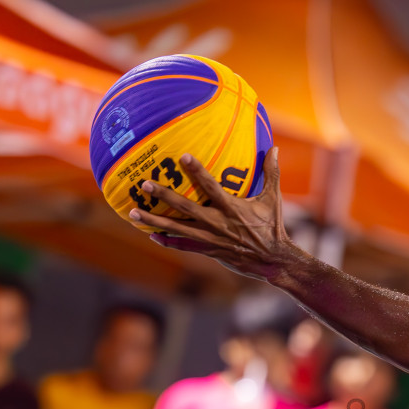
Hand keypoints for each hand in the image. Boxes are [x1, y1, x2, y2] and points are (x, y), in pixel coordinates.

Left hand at [128, 150, 300, 279]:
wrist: (273, 260)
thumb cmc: (273, 227)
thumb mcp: (273, 199)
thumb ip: (271, 173)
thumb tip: (275, 149)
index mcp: (232, 208)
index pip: (211, 186)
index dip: (197, 171)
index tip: (182, 157)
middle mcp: (218, 223)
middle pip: (186, 208)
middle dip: (164, 196)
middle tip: (144, 185)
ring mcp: (211, 238)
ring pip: (177, 229)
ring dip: (154, 222)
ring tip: (133, 213)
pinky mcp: (209, 251)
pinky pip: (184, 246)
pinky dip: (168, 241)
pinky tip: (152, 235)